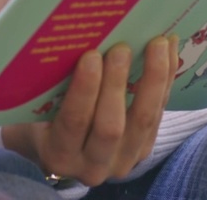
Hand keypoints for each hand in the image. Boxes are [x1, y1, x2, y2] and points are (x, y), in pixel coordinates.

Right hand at [2, 34, 178, 186]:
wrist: (62, 147)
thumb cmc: (42, 118)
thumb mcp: (36, 108)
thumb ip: (45, 86)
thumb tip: (60, 39)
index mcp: (58, 155)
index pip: (73, 122)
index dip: (84, 90)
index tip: (90, 55)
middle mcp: (91, 167)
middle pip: (110, 126)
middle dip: (116, 83)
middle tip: (121, 47)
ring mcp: (123, 161)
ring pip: (144, 121)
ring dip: (152, 79)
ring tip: (156, 43)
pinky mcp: (145, 149)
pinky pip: (159, 113)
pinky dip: (166, 80)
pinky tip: (169, 50)